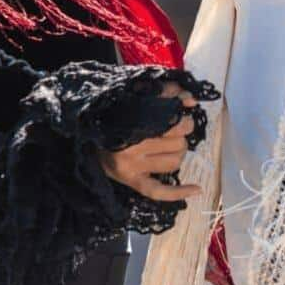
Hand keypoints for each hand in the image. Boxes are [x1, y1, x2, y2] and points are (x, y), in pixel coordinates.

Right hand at [99, 83, 202, 203]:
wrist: (88, 138)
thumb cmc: (117, 115)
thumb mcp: (139, 96)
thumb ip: (167, 92)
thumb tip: (191, 100)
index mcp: (132, 123)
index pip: (174, 123)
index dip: (183, 120)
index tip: (179, 116)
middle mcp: (131, 147)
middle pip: (178, 144)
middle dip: (181, 136)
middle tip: (175, 131)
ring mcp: (131, 168)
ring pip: (174, 163)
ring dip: (178, 154)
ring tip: (170, 147)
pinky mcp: (132, 182)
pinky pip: (159, 192)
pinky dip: (179, 192)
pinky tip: (197, 189)